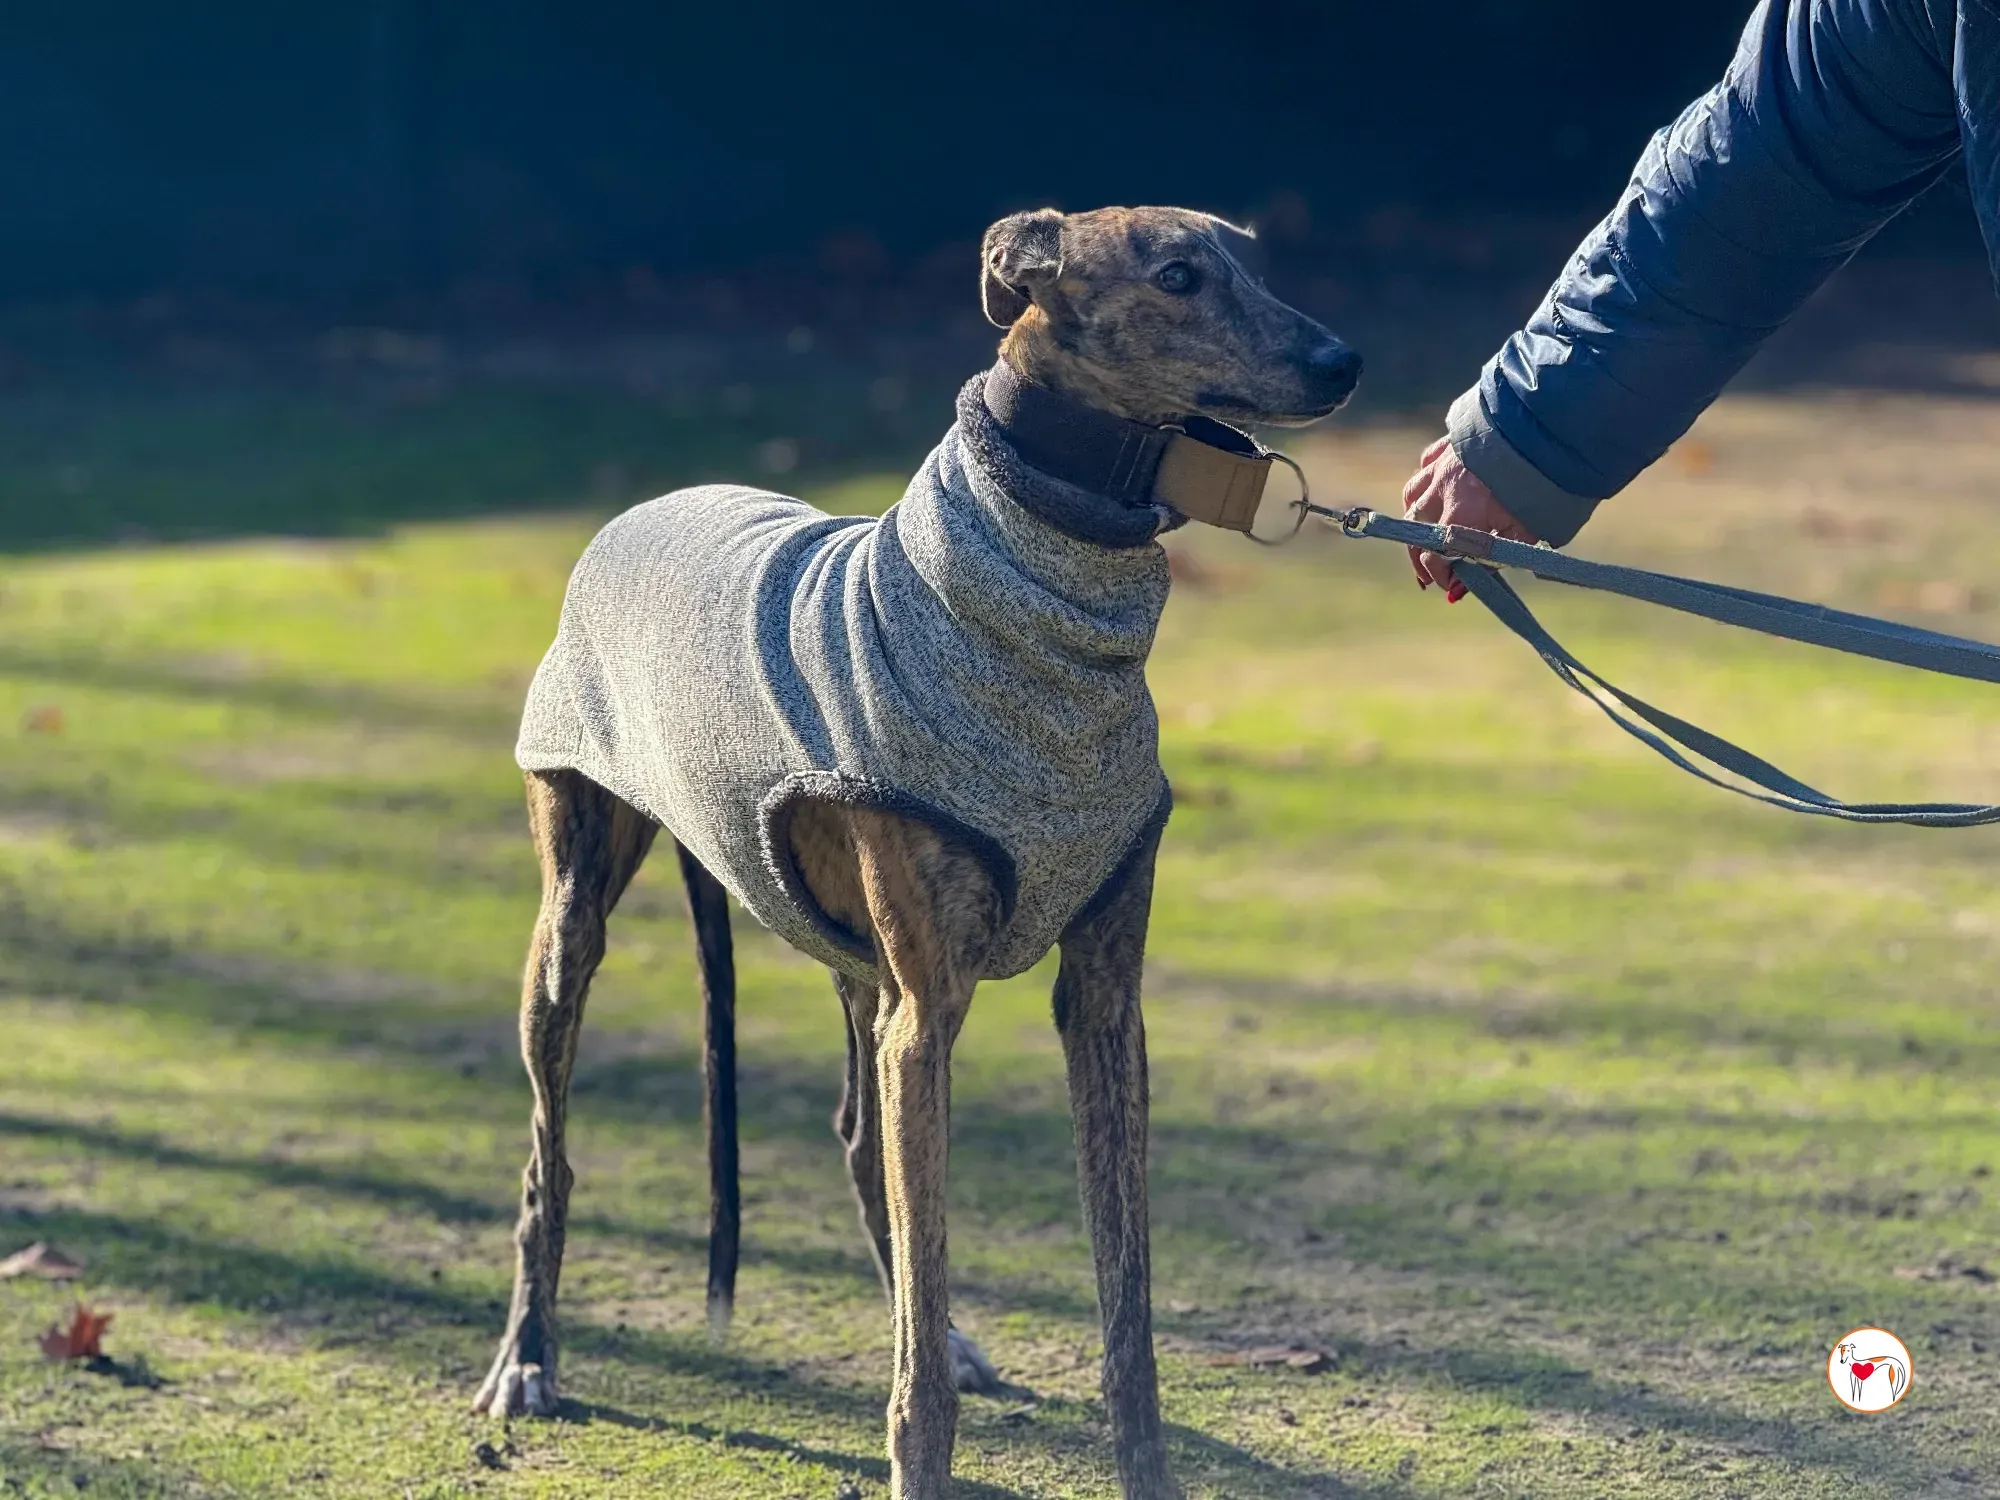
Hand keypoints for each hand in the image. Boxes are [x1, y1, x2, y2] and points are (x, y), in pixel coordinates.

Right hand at [1400, 436, 1539, 599]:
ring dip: (1415, 520)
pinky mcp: (1449, 444)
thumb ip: (1498, 557)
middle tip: (1428, 576)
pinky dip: (1425, 482)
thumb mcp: (1527, 530)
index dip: (1442, 576)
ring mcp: (1442, 463)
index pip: (1437, 554)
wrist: (1546, 429)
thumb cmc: (1542, 482)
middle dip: (1420, 557)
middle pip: (1416, 529)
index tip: (1453, 588)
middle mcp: (1443, 488)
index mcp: (1462, 512)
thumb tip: (1472, 580)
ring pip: (1413, 495)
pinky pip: (1426, 465)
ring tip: (1422, 535)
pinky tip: (1433, 490)